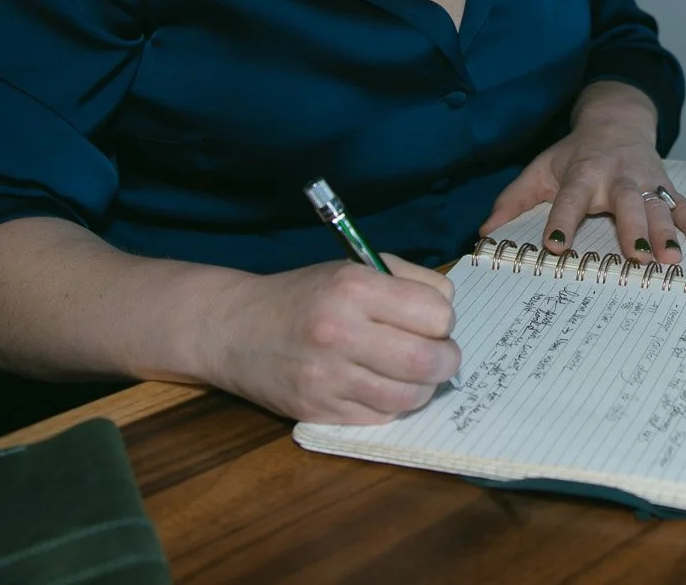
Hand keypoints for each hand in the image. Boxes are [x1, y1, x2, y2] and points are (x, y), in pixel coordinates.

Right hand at [204, 254, 458, 423]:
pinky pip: (380, 417)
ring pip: (409, 396)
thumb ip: (409, 281)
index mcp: (355, 288)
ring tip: (410, 373)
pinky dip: (391, 404)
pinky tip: (380, 386)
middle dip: (446, 360)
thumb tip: (449, 312)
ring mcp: (327, 377)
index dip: (443, 320)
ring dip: (422, 387)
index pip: (437, 314)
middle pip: (429, 361)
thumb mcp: (355, 268)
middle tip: (437, 355)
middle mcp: (341, 332)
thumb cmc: (305, 295)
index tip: (432, 321)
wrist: (235, 329)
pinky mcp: (318, 411)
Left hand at [480, 82, 685, 266]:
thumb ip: (514, 200)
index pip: (571, 198)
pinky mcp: (665, 185)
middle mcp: (617, 176)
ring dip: (667, 232)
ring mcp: (646, 180)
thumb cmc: (575, 153)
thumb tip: (485, 233)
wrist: (617, 121)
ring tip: (673, 259)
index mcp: (583, 173)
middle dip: (632, 229)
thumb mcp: (541, 169)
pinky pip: (682, 204)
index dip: (563, 221)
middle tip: (637, 257)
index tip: (556, 247)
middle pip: (626, 202)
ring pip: (658, 206)